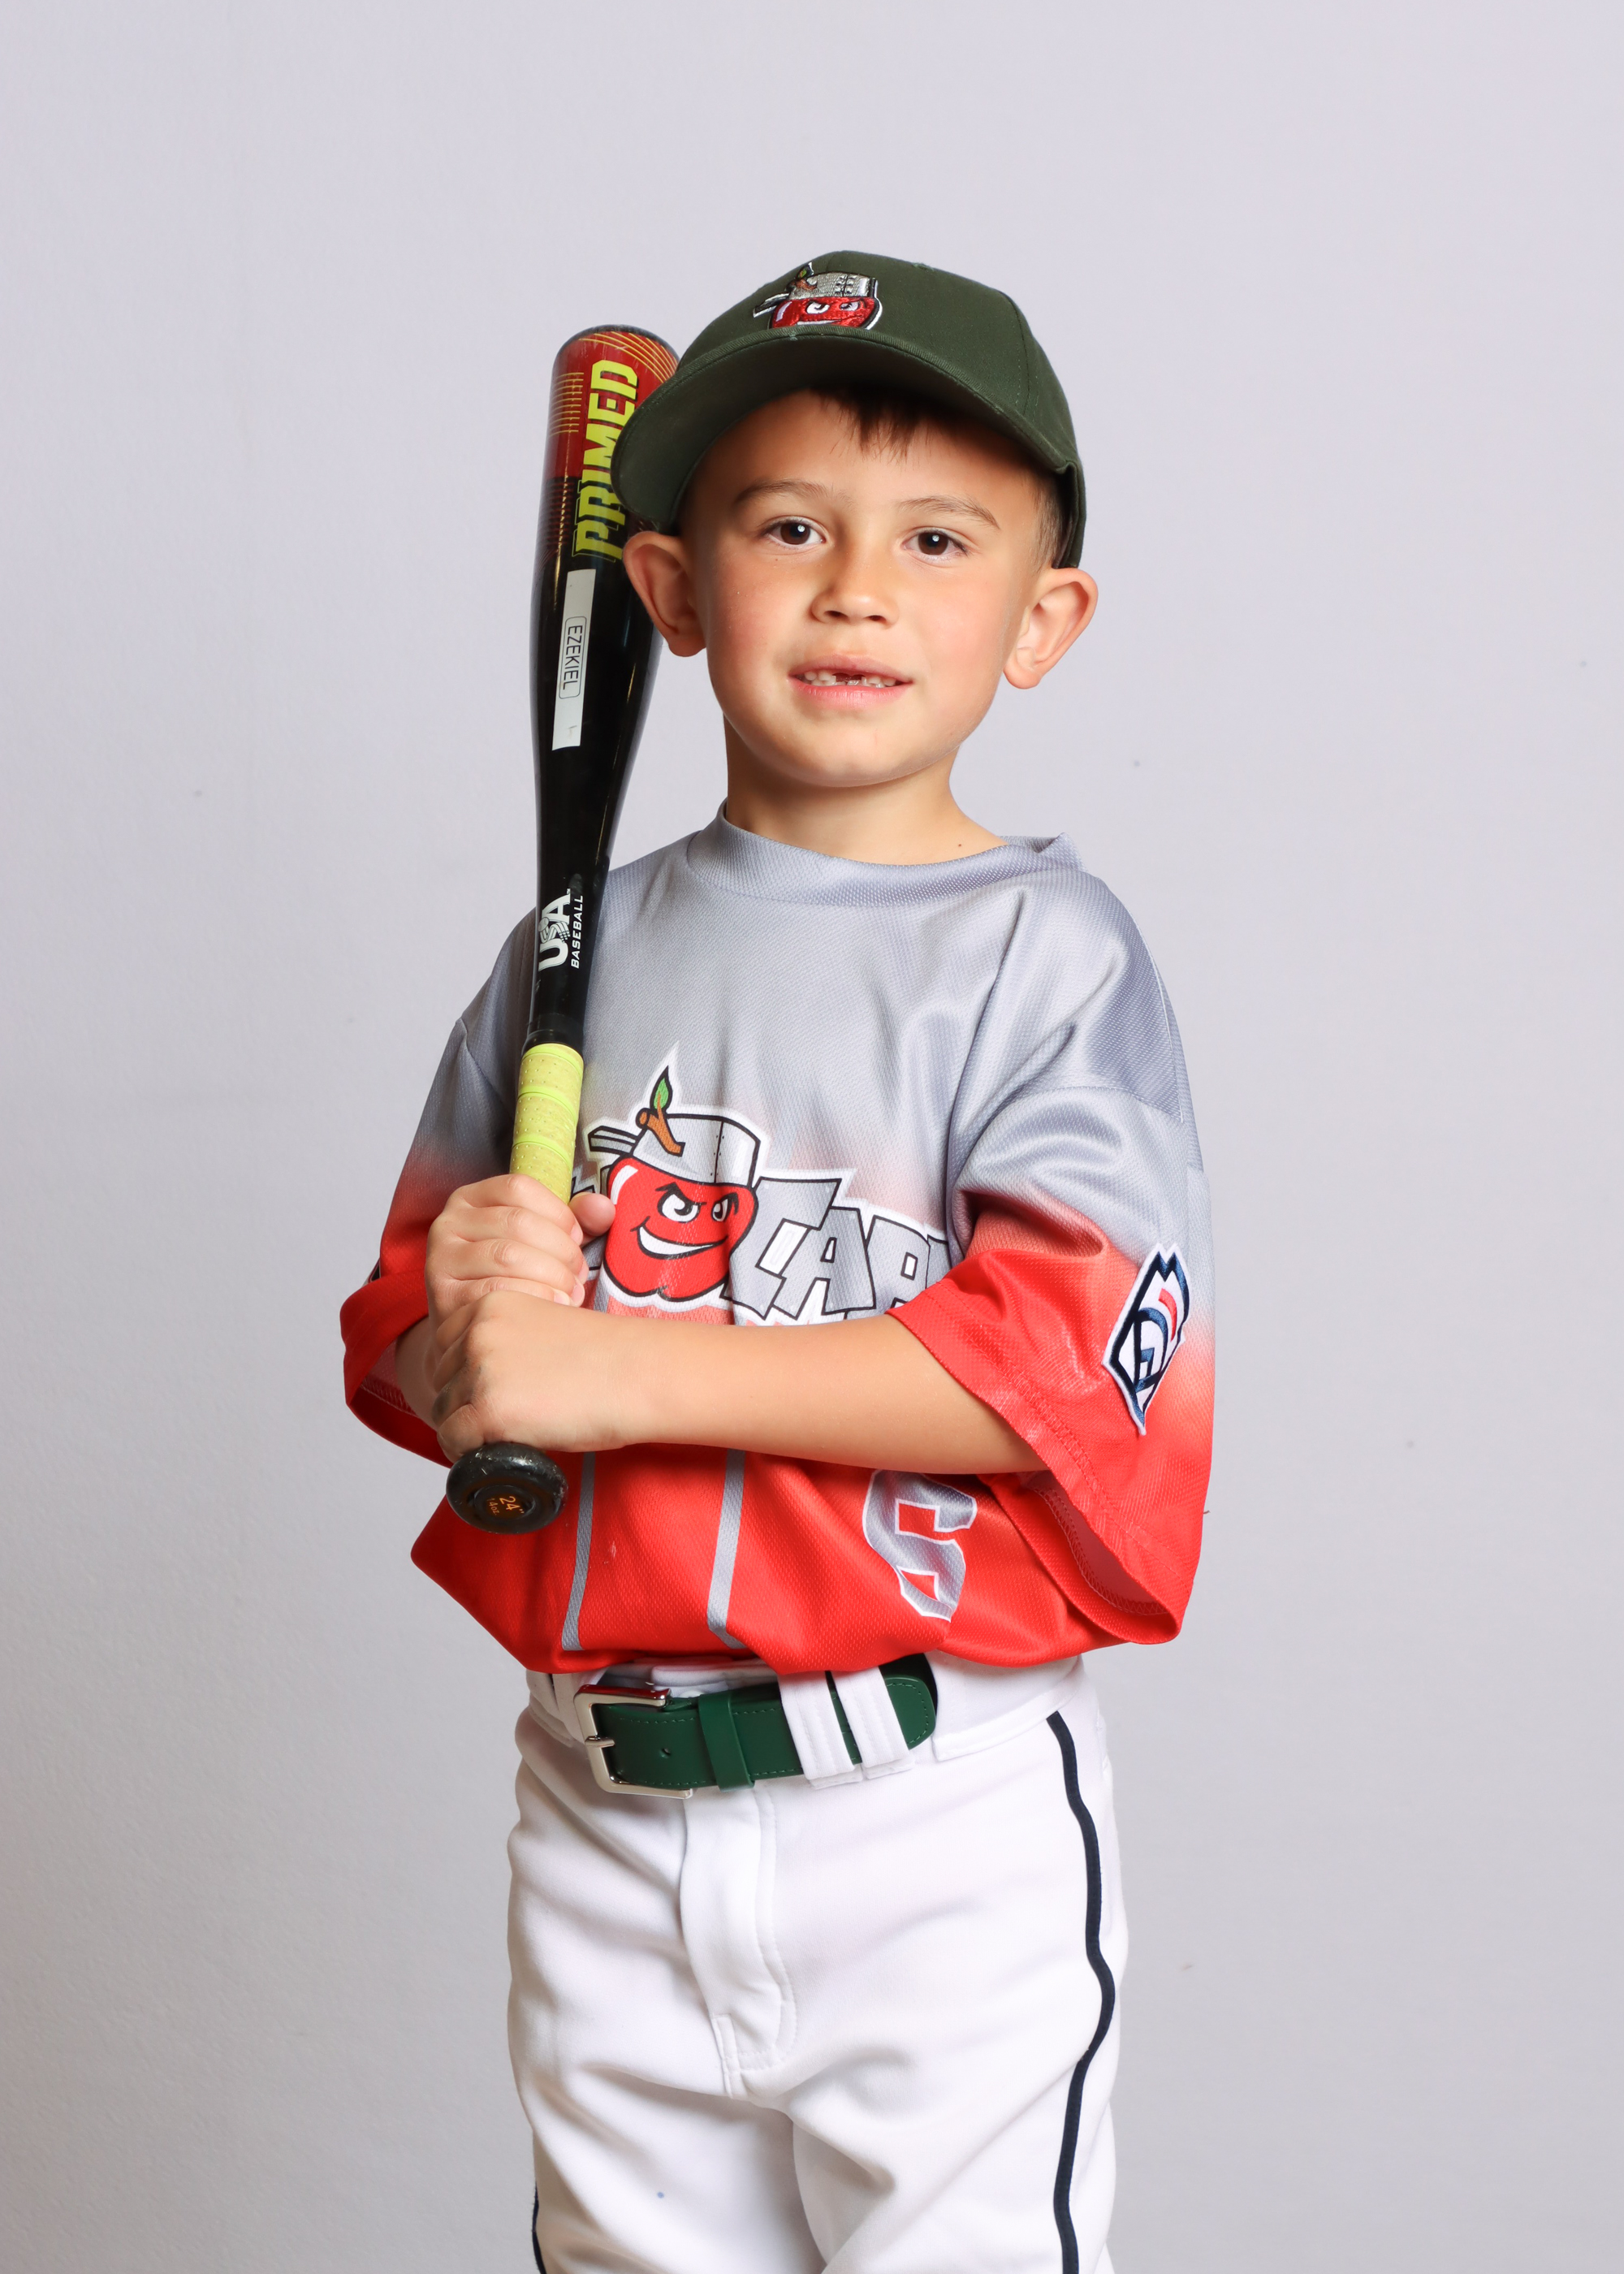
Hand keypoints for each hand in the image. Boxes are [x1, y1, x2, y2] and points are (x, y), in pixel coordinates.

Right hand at [425, 1174, 613, 1330]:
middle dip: (560, 1250)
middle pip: (517, 1222)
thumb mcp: (543, 1241)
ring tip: (571, 1293)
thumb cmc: (518, 1278)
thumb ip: (575, 1220)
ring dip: (552, 1276)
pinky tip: (555, 1306)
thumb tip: (604, 1207)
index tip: (578, 1239)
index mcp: (472, 1198)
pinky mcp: (443, 1295)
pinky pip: (496, 1291)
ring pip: (508, 1256)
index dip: (557, 1212)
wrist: (476, 1329)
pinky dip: (535, 1298)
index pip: (519, 1188)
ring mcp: (441, 1259)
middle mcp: (448, 1223)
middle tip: (580, 1275)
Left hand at [429, 1291, 634, 1461]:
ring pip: (443, 1411)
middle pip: (440, 1378)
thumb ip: (505, 1342)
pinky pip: (452, 1439)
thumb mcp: (544, 1326)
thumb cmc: (607, 1357)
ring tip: (504, 1435)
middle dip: (464, 1400)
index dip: (463, 1372)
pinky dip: (467, 1452)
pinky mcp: (488, 1410)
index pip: (445, 1343)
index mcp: (490, 1304)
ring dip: (466, 1427)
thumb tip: (477, 1383)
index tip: (488, 1390)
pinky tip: (495, 1452)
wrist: (639, 1375)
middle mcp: (477, 1332)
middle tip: (502, 1417)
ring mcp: (479, 1371)